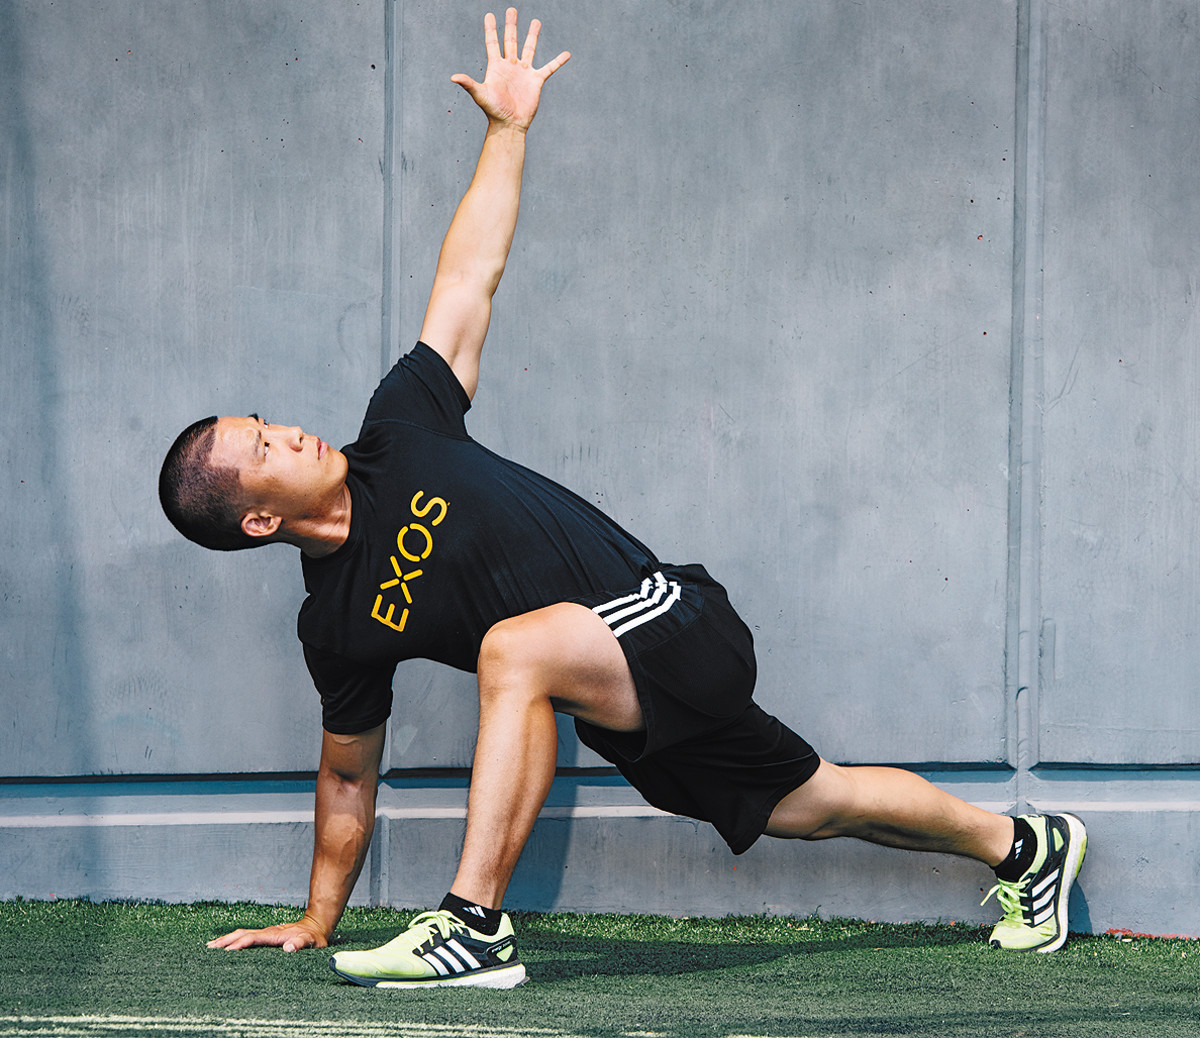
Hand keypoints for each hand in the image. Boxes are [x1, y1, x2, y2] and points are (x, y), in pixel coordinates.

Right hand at [207, 914, 329, 952]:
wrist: (316, 925)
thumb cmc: (313, 937)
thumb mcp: (311, 942)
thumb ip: (301, 944)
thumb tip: (288, 948)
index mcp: (275, 935)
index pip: (252, 938)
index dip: (239, 945)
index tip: (225, 952)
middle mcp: (267, 932)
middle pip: (242, 934)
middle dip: (225, 941)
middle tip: (208, 949)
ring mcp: (265, 933)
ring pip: (242, 934)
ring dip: (226, 939)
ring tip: (210, 946)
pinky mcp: (265, 935)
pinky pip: (246, 936)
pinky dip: (233, 939)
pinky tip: (225, 945)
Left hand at [451, 7, 569, 131]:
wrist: (510, 125)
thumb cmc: (494, 111)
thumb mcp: (480, 95)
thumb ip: (469, 84)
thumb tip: (453, 77)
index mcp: (496, 67)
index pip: (493, 43)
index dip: (491, 29)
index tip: (489, 15)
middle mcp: (510, 66)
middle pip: (511, 41)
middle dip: (511, 25)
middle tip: (512, 10)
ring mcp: (524, 72)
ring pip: (529, 49)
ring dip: (532, 35)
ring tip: (536, 21)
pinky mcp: (536, 81)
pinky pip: (549, 68)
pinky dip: (558, 61)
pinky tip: (566, 54)